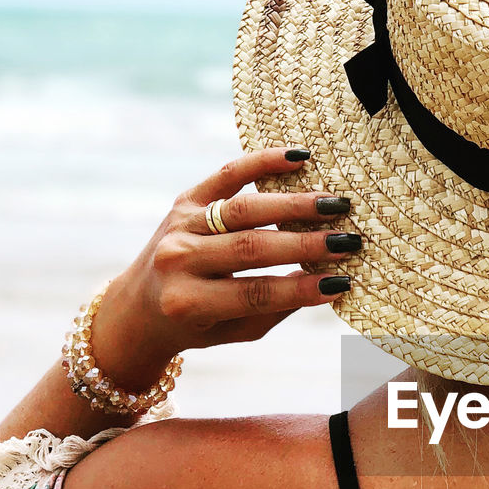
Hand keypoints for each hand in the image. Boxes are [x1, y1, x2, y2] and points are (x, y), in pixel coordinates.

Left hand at [91, 148, 356, 388]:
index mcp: (188, 302)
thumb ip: (277, 307)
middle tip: (348, 241)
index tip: (342, 282)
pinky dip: (262, 163)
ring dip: (295, 206)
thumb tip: (329, 282)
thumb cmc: (199, 323)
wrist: (140, 305)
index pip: (256, 293)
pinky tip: (299, 158)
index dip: (302, 288)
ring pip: (244, 210)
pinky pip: (226, 176)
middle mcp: (178, 260)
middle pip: (252, 248)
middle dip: (306, 244)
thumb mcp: (237, 330)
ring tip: (336, 205)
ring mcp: (179, 225)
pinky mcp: (184, 200)